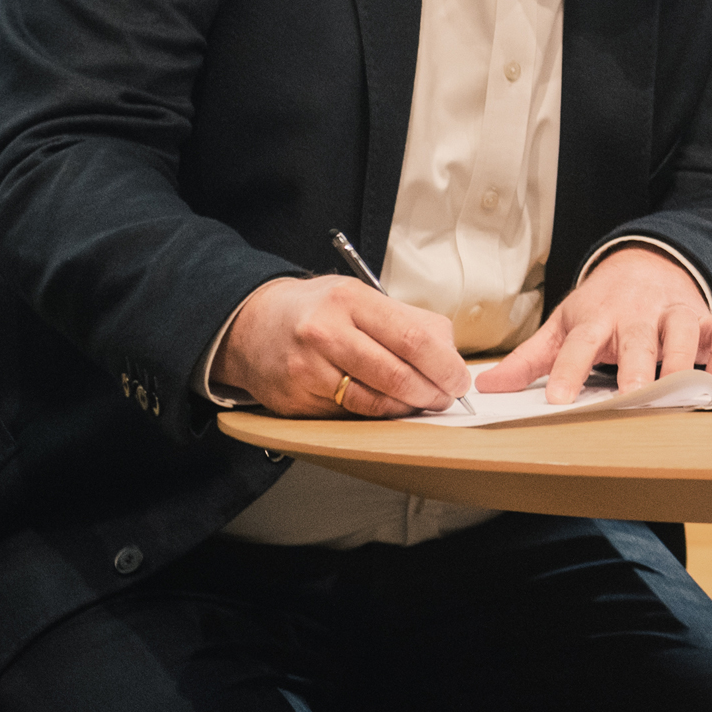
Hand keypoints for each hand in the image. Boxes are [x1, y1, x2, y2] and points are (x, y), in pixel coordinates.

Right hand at [219, 276, 470, 417]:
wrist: (251, 324)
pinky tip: (387, 408)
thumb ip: (408, 320)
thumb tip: (449, 353)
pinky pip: (348, 415)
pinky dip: (376, 415)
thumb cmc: (317, 310)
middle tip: (447, 398)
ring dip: (407, 408)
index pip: (412, 337)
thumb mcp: (360, 297)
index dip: (444, 365)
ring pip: (373, 402)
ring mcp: (307, 369)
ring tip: (422, 403)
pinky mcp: (295, 400)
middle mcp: (325, 332)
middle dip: (432, 392)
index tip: (460, 379)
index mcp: (350, 299)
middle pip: (396, 374)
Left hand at [473, 246, 711, 404]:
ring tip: (679, 391)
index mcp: (597, 316)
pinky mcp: (707, 317)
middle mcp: (638, 313)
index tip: (557, 400)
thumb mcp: (564, 324)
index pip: (579, 344)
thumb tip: (488, 388)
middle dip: (637, 366)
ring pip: (685, 330)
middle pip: (638, 337)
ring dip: (684, 359)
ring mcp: (675, 312)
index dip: (568, 371)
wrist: (647, 262)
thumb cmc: (603, 305)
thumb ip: (531, 359)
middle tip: (631, 395)